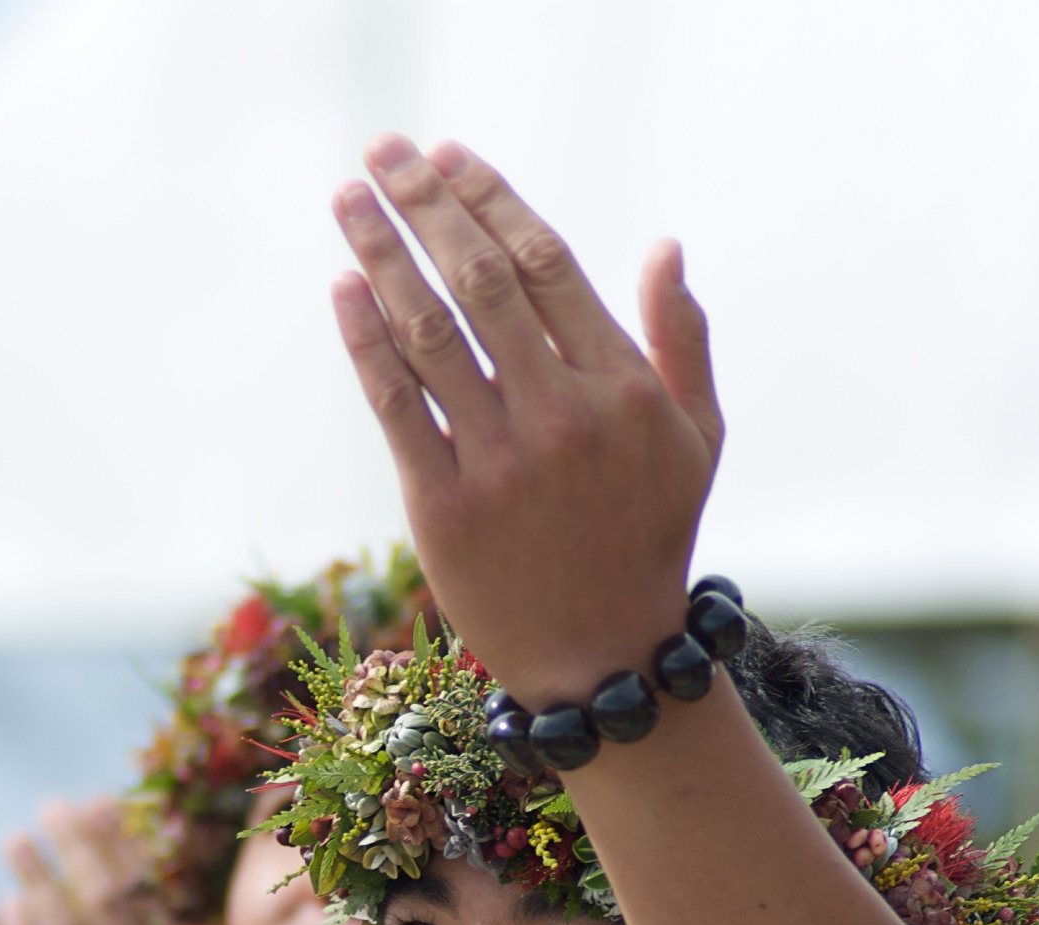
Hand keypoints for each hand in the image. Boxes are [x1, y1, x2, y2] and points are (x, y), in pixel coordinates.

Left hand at [330, 137, 722, 700]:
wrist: (601, 659)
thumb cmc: (648, 539)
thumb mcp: (696, 440)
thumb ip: (683, 341)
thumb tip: (665, 246)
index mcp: (624, 387)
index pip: (545, 265)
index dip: (489, 201)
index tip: (447, 157)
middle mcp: (562, 416)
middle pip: (480, 281)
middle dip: (424, 205)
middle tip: (381, 152)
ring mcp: (500, 462)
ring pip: (429, 332)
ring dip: (381, 254)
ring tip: (348, 201)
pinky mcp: (442, 507)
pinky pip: (395, 405)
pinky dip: (365, 340)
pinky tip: (342, 287)